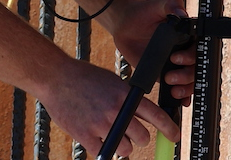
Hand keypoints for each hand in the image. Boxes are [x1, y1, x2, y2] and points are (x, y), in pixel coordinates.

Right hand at [34, 56, 182, 155]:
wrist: (56, 78)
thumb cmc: (83, 78)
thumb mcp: (111, 82)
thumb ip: (128, 98)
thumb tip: (144, 116)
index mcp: (125, 94)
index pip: (156, 114)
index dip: (169, 128)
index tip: (175, 136)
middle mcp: (117, 110)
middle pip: (143, 137)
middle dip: (139, 137)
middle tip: (130, 133)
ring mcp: (102, 124)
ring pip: (126, 149)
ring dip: (121, 145)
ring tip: (110, 133)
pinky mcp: (86, 135)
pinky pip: (105, 153)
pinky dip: (103, 148)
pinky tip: (96, 137)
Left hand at [110, 0, 196, 103]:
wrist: (125, 25)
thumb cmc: (143, 12)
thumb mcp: (158, 5)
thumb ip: (171, 5)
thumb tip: (181, 13)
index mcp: (187, 35)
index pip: (199, 49)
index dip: (191, 57)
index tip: (177, 57)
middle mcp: (184, 50)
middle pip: (196, 68)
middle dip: (187, 75)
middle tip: (170, 74)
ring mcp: (175, 63)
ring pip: (190, 80)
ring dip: (185, 87)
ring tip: (171, 86)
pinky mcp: (165, 72)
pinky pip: (178, 86)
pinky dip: (183, 95)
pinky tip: (179, 98)